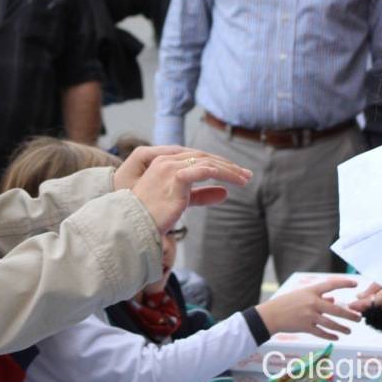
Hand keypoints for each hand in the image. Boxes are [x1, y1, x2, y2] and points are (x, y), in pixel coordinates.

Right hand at [117, 146, 251, 233]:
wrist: (135, 225)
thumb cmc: (154, 215)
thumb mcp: (181, 201)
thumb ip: (201, 195)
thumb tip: (225, 193)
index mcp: (165, 162)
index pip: (197, 157)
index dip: (218, 163)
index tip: (236, 172)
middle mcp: (168, 160)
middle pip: (205, 157)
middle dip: (228, 165)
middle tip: (246, 175)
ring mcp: (171, 167)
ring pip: (207, 162)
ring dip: (229, 170)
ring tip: (245, 179)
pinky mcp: (176, 178)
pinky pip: (204, 171)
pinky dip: (221, 174)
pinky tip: (233, 183)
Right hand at [255, 279, 360, 338]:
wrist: (271, 315)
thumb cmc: (287, 303)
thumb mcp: (302, 295)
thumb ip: (319, 296)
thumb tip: (334, 298)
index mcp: (311, 291)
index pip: (331, 284)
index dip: (344, 283)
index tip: (355, 283)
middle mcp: (312, 302)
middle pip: (336, 309)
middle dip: (349, 314)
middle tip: (359, 318)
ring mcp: (309, 316)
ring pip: (331, 323)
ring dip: (342, 328)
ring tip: (349, 330)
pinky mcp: (305, 327)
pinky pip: (321, 333)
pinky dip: (330, 335)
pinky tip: (337, 337)